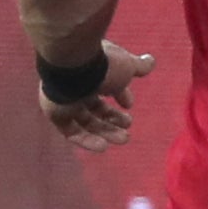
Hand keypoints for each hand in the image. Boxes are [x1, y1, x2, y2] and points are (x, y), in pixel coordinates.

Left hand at [40, 42, 155, 149]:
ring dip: (106, 131)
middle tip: (128, 126)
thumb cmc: (102, 64)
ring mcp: (65, 100)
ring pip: (86, 121)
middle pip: (96, 107)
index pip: (106, 87)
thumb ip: (139, 66)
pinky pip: (71, 131)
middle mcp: (77, 86)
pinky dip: (87, 140)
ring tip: (124, 139)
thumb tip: (150, 61)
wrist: (73, 64)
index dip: (120, 95)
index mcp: (92, 71)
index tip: (129, 105)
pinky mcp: (56, 114)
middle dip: (113, 118)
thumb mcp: (128, 65)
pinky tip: (103, 147)